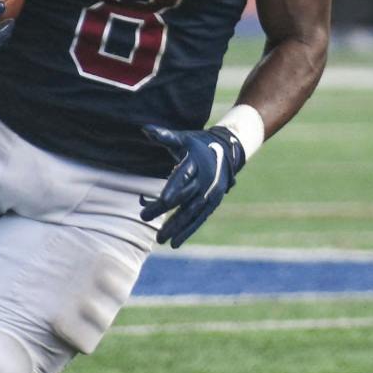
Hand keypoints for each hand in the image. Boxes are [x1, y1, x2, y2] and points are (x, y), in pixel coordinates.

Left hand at [139, 125, 246, 247]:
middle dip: (164, 210)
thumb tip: (144, 129)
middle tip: (143, 218)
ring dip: (176, 226)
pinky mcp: (213, 203)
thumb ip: (164, 136)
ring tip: (160, 239)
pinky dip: (188, 231)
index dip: (174, 188)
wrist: (228, 150)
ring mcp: (210, 193)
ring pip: (191, 213)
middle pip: (183, 198)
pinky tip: (175, 243)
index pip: (183, 177)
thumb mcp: (183, 138)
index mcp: (196, 163)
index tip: (163, 200)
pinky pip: (199, 219)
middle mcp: (205, 180)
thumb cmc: (198, 144)